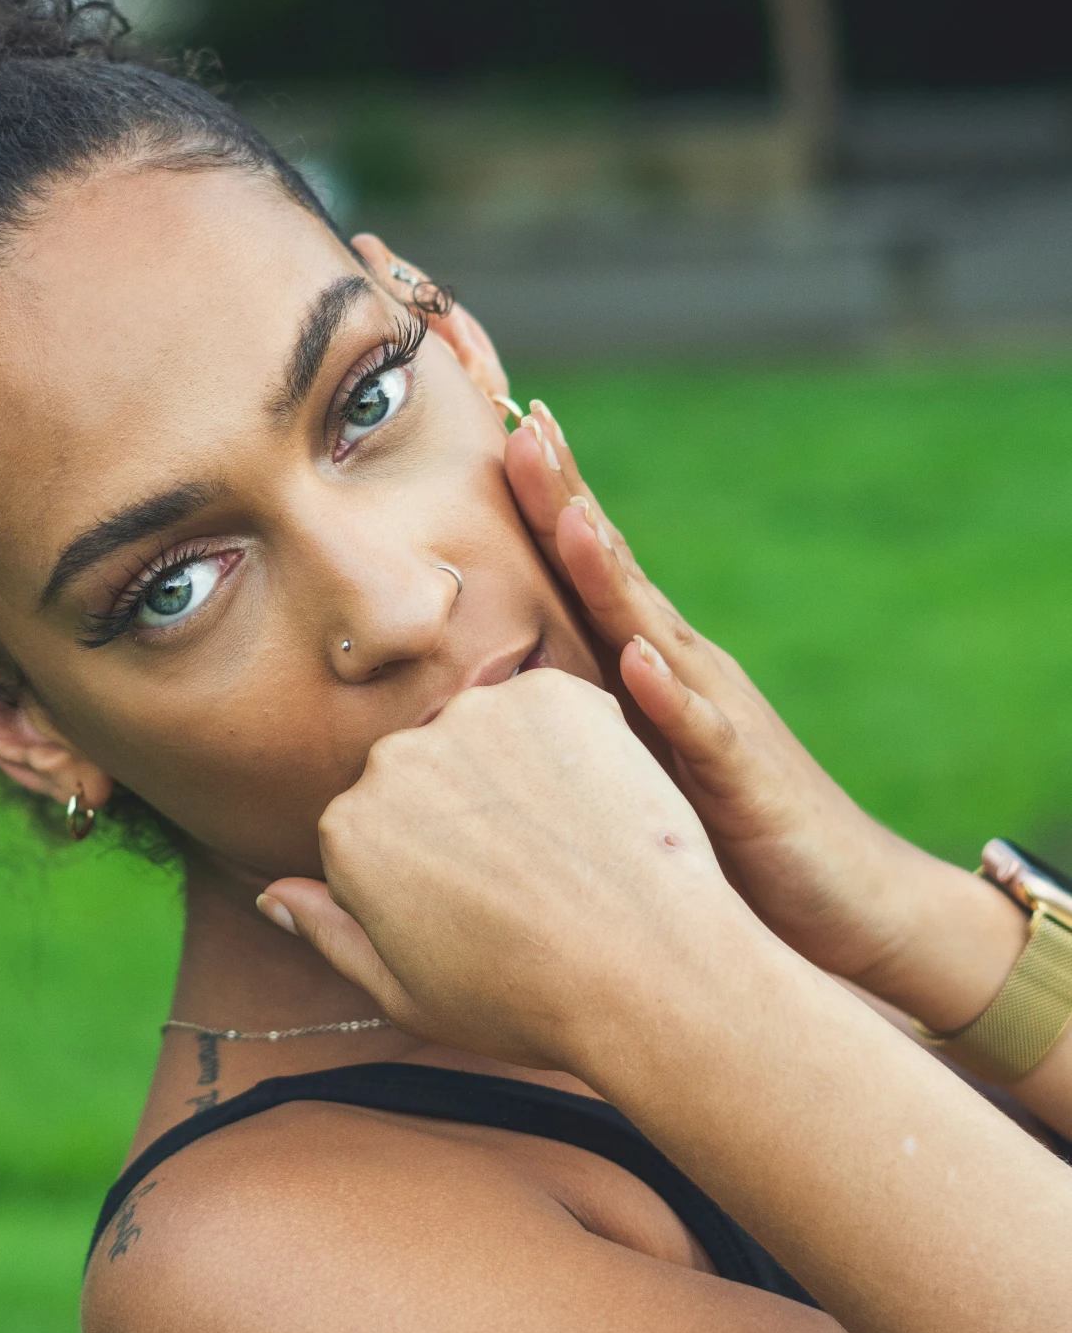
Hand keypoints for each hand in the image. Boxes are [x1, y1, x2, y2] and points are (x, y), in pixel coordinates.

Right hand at [263, 667, 763, 1080]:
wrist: (647, 971)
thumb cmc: (526, 999)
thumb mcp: (407, 993)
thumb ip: (331, 934)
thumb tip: (272, 896)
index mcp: (347, 829)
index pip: (375, 824)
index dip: (432, 870)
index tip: (482, 907)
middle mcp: (393, 759)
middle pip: (424, 770)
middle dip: (468, 810)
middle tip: (532, 875)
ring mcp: (472, 717)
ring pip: (487, 732)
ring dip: (519, 770)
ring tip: (570, 844)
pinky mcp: (551, 693)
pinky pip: (552, 706)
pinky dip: (576, 744)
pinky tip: (601, 806)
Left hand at [499, 402, 937, 989]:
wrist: (852, 905)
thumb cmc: (727, 843)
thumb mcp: (631, 772)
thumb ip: (576, 726)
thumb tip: (480, 706)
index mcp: (652, 668)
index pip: (592, 573)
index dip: (550, 505)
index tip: (503, 431)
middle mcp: (686, 674)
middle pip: (617, 576)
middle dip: (570, 503)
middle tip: (525, 427)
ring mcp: (720, 720)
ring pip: (657, 637)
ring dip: (613, 576)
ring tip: (571, 517)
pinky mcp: (747, 784)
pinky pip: (705, 735)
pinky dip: (673, 696)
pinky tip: (640, 660)